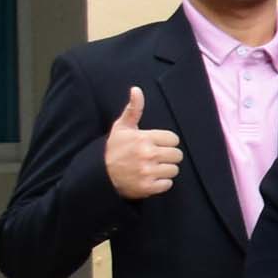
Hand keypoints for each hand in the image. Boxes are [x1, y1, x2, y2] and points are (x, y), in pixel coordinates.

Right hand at [101, 86, 184, 200]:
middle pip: (177, 155)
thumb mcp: (122, 127)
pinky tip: (149, 178)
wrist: (100, 174)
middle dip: (168, 156)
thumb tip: (137, 89)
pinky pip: (167, 184)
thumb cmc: (114, 149)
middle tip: (154, 157)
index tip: (155, 144)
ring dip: (165, 170)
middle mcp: (147, 155)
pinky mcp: (147, 187)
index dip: (166, 142)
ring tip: (150, 167)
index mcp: (144, 139)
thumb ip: (134, 109)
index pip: (174, 139)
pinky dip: (161, 183)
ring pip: (174, 170)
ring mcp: (147, 172)